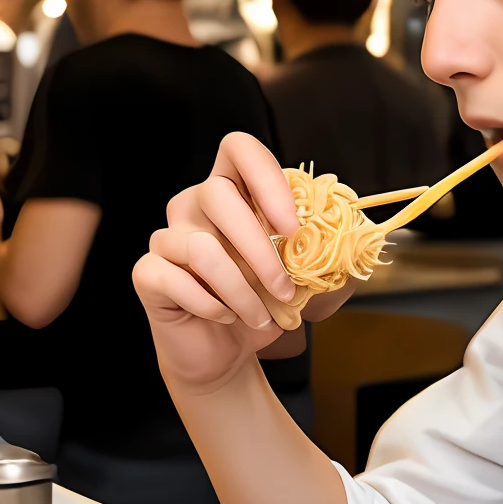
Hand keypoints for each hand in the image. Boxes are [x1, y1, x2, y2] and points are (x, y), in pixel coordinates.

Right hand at [134, 132, 353, 394]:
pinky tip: (225, 318)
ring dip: (241, 290)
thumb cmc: (264, 306)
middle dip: (261, 249)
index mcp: (234, 191)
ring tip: (260, 316)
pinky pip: (175, 279)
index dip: (265, 178)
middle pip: (217, 194)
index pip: (239, 149)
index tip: (292, 226)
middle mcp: (194, 205)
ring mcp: (168, 237)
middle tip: (286, 289)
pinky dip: (211, 306)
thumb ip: (330, 256)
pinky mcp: (149, 272)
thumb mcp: (310, 282)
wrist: (227, 354)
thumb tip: (353, 240)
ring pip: (201, 246)